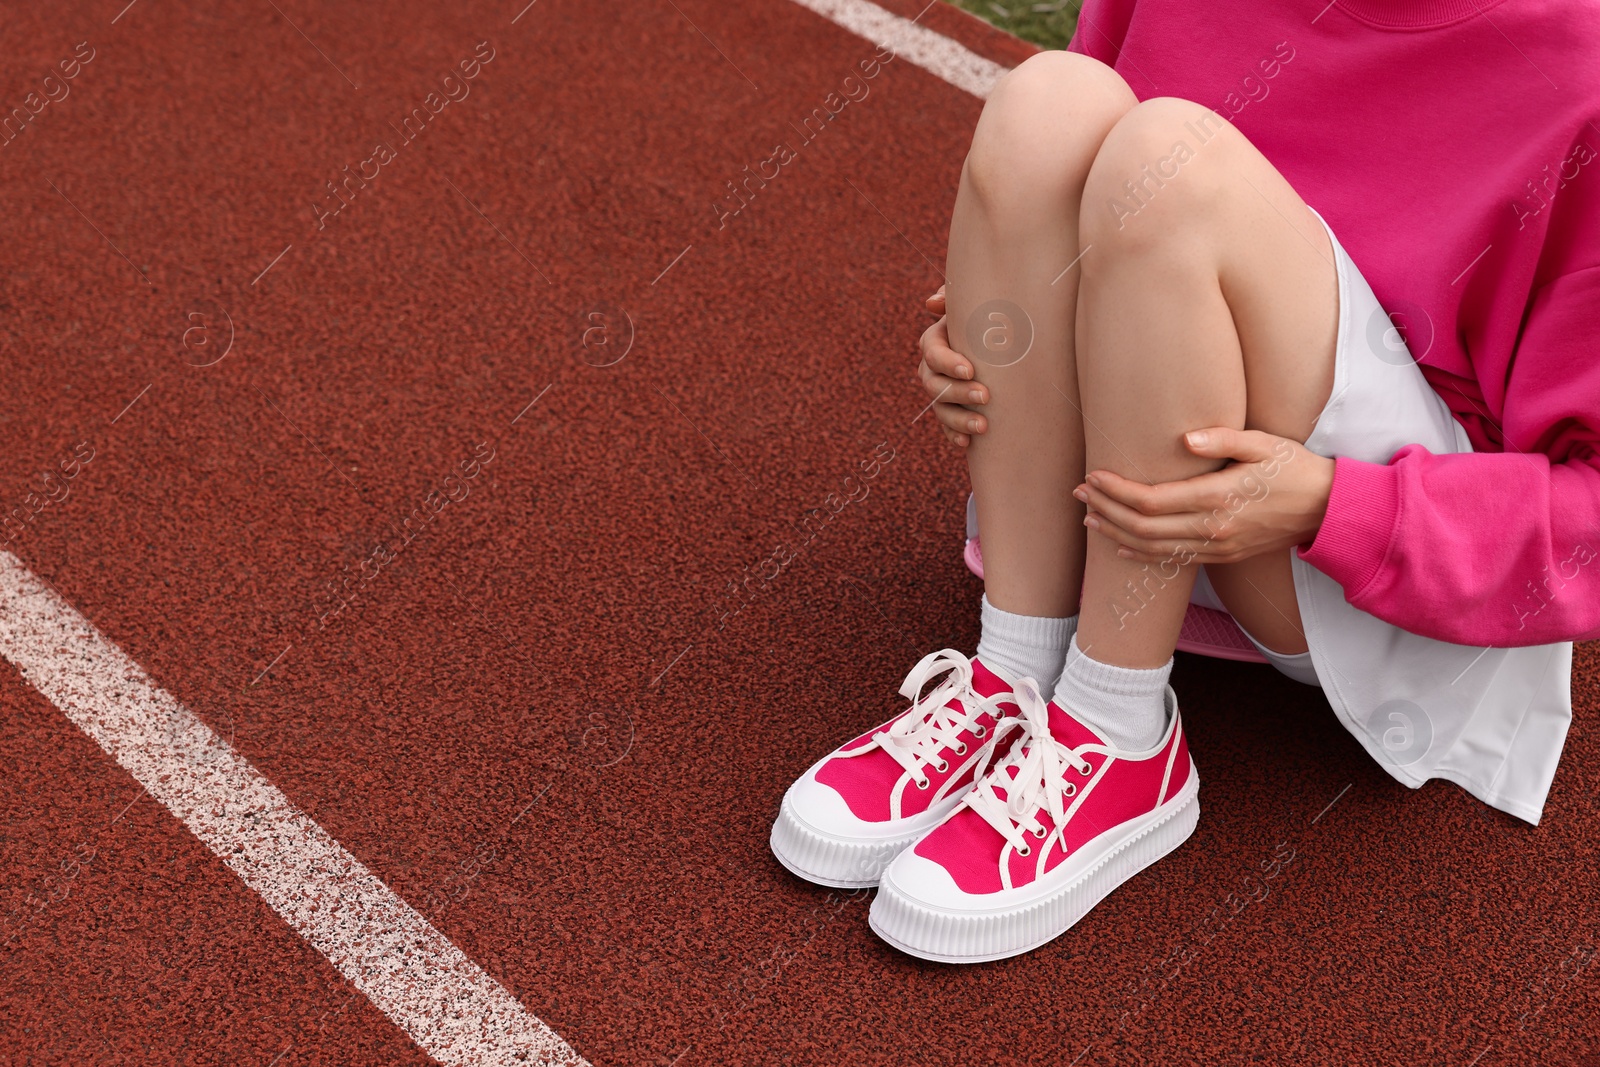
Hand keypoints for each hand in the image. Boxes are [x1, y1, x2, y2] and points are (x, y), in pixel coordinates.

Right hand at [917, 285, 988, 448]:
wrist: (1009, 344)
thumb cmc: (992, 319)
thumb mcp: (981, 305)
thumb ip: (959, 297)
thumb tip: (933, 302)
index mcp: (937, 341)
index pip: (932, 352)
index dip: (947, 362)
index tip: (970, 370)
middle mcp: (933, 368)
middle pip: (934, 384)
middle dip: (959, 392)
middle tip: (986, 396)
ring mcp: (941, 392)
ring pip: (940, 409)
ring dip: (959, 418)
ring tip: (984, 426)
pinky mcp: (951, 411)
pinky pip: (946, 427)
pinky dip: (955, 435)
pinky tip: (968, 443)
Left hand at [1074, 427, 1333, 564]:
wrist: (1327, 509)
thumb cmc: (1295, 469)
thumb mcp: (1264, 444)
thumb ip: (1223, 439)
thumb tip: (1184, 440)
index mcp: (1217, 498)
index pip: (1150, 501)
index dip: (1116, 491)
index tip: (1093, 477)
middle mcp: (1212, 529)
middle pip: (1142, 528)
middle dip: (1105, 511)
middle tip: (1079, 495)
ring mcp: (1216, 547)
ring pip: (1152, 550)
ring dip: (1116, 535)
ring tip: (1089, 519)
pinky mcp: (1221, 557)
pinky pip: (1172, 561)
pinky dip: (1141, 555)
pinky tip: (1120, 546)